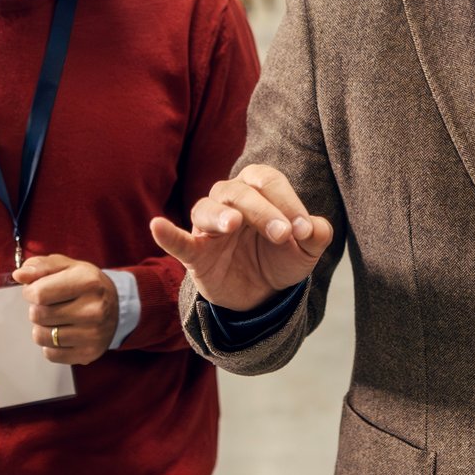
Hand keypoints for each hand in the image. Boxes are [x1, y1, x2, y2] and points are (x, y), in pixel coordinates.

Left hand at [15, 252, 115, 365]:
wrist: (117, 307)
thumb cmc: (87, 284)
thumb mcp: (67, 266)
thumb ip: (41, 266)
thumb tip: (19, 275)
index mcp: (88, 282)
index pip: (39, 293)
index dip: (30, 291)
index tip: (37, 290)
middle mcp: (93, 310)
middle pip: (38, 315)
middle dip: (37, 309)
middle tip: (50, 305)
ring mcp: (92, 335)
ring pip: (40, 337)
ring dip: (42, 327)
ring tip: (56, 319)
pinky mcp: (88, 354)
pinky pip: (50, 354)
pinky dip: (50, 345)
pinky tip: (63, 333)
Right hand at [149, 164, 334, 311]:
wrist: (261, 293)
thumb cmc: (280, 257)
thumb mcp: (306, 250)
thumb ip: (317, 235)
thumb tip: (314, 228)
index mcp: (257, 189)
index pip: (268, 181)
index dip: (288, 202)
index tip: (304, 230)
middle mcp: (229, 200)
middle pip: (239, 192)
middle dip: (263, 211)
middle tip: (282, 234)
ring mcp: (208, 226)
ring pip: (206, 208)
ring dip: (220, 215)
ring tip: (232, 225)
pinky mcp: (195, 253)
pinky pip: (178, 240)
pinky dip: (168, 234)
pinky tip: (157, 226)